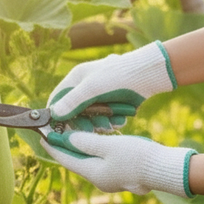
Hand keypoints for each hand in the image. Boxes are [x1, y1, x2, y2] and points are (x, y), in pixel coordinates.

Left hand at [41, 130, 196, 197]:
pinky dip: (94, 151)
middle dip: (65, 147)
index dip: (53, 146)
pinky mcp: (122, 174)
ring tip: (72, 134)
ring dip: (80, 148)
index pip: (66, 159)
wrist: (167, 169)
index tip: (42, 136)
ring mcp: (112, 179)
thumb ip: (86, 142)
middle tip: (55, 133)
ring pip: (89, 161)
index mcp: (93, 174)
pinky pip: (101, 161)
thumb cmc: (138, 157)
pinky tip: (95, 142)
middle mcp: (99, 179)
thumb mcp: (109, 146)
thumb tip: (66, 139)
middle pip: (76, 161)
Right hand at [48, 41, 176, 125]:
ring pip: (92, 118)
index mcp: (77, 78)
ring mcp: (101, 96)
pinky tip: (120, 119)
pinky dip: (113, 121)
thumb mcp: (92, 88)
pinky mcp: (114, 104)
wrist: (150, 73)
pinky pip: (107, 118)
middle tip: (91, 130)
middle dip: (84, 123)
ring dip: (100, 124)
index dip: (57, 114)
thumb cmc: (118, 76)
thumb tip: (53, 114)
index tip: (60, 129)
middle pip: (75, 113)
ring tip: (110, 123)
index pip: (58, 99)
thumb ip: (72, 102)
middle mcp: (87, 88)